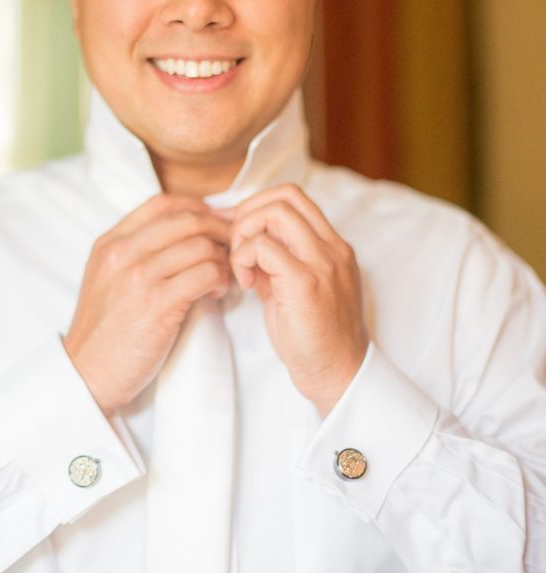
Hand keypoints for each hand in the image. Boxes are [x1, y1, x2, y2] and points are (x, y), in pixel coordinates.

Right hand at [63, 194, 231, 413]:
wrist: (87, 373)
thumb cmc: (105, 332)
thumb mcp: (107, 279)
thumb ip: (134, 253)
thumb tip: (183, 235)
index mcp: (109, 243)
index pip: (162, 204)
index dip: (197, 207)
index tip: (217, 220)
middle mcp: (122, 253)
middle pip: (186, 221)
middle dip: (219, 229)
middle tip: (235, 245)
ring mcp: (138, 277)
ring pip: (200, 246)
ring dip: (223, 259)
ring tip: (225, 275)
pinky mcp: (157, 303)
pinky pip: (205, 274)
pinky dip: (220, 280)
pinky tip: (218, 291)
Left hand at [229, 184, 367, 415]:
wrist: (337, 375)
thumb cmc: (314, 338)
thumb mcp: (295, 290)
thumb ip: (276, 262)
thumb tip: (245, 243)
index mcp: (333, 247)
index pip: (295, 198)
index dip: (259, 206)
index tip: (239, 232)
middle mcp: (333, 248)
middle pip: (284, 196)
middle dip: (248, 214)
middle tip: (235, 247)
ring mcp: (322, 263)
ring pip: (274, 213)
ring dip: (245, 235)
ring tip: (242, 267)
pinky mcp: (305, 282)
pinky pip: (262, 247)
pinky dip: (243, 259)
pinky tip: (246, 285)